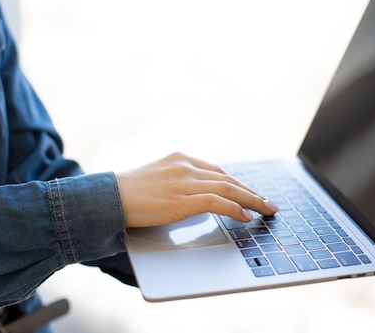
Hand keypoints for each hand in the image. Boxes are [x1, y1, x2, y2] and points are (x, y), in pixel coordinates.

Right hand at [115, 152, 278, 227]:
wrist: (105, 197)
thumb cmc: (127, 193)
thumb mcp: (156, 178)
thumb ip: (177, 182)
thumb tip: (196, 198)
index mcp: (180, 158)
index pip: (218, 171)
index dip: (238, 184)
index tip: (251, 193)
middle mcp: (185, 165)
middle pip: (228, 178)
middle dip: (251, 192)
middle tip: (268, 203)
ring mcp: (183, 181)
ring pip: (228, 188)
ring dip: (251, 200)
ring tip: (266, 210)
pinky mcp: (180, 199)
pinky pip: (216, 202)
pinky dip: (235, 209)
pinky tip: (246, 217)